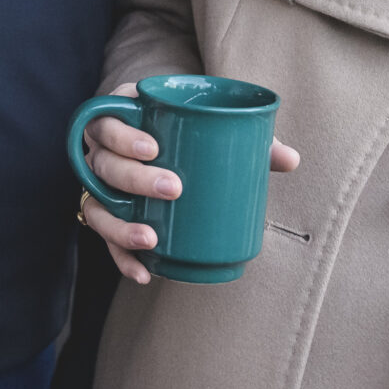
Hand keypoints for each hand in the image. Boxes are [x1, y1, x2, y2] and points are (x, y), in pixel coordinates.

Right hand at [79, 79, 301, 284]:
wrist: (170, 142)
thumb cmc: (192, 130)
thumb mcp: (214, 127)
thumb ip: (249, 138)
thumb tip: (292, 159)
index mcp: (123, 116)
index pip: (107, 122)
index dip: (123, 136)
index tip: (155, 149)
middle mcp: (103, 150)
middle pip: (103, 164)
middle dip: (135, 178)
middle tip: (174, 188)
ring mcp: (101, 185)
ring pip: (96, 204)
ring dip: (119, 225)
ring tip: (151, 238)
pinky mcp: (108, 215)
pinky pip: (104, 239)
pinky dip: (121, 257)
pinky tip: (144, 272)